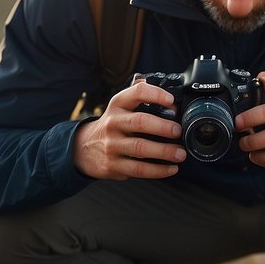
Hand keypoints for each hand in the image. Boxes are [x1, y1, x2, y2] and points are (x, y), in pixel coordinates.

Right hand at [72, 79, 186, 179]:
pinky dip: (158, 170)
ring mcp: (112, 145)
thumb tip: (170, 99)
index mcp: (118, 105)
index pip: (137, 93)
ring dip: (165, 151)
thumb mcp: (120, 107)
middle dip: (163, 127)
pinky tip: (171, 168)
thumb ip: (140, 98)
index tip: (171, 101)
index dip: (156, 95)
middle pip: (140, 122)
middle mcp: (113, 123)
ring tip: (180, 153)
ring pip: (141, 148)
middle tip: (178, 131)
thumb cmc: (112, 126)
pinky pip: (139, 169)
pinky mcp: (113, 165)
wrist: (84, 148)